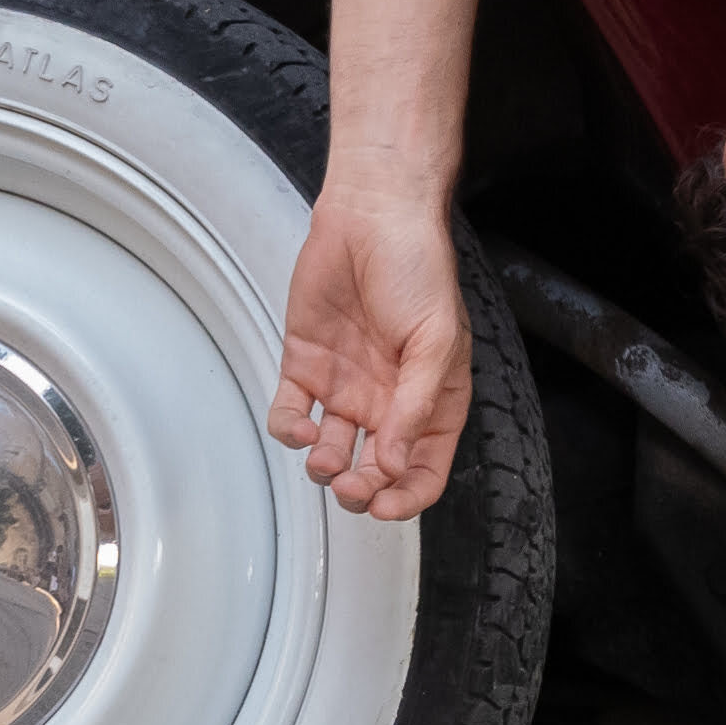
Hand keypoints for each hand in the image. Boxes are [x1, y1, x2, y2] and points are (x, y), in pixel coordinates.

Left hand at [269, 188, 472, 521]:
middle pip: (374, 471)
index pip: (424, 469)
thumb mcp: (436, 339)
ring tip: (324, 455)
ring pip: (330, 452)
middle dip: (361, 490)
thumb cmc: (418, 268)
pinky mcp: (306, 367)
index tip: (383, 506)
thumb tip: (394, 462)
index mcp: (433, 398)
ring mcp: (347, 386)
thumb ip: (417, 403)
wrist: (370, 219)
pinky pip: (291, 414)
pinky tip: (298, 426)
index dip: (406, 497)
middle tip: (350, 487)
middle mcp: (389, 400)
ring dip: (324, 467)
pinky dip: (289, 431)